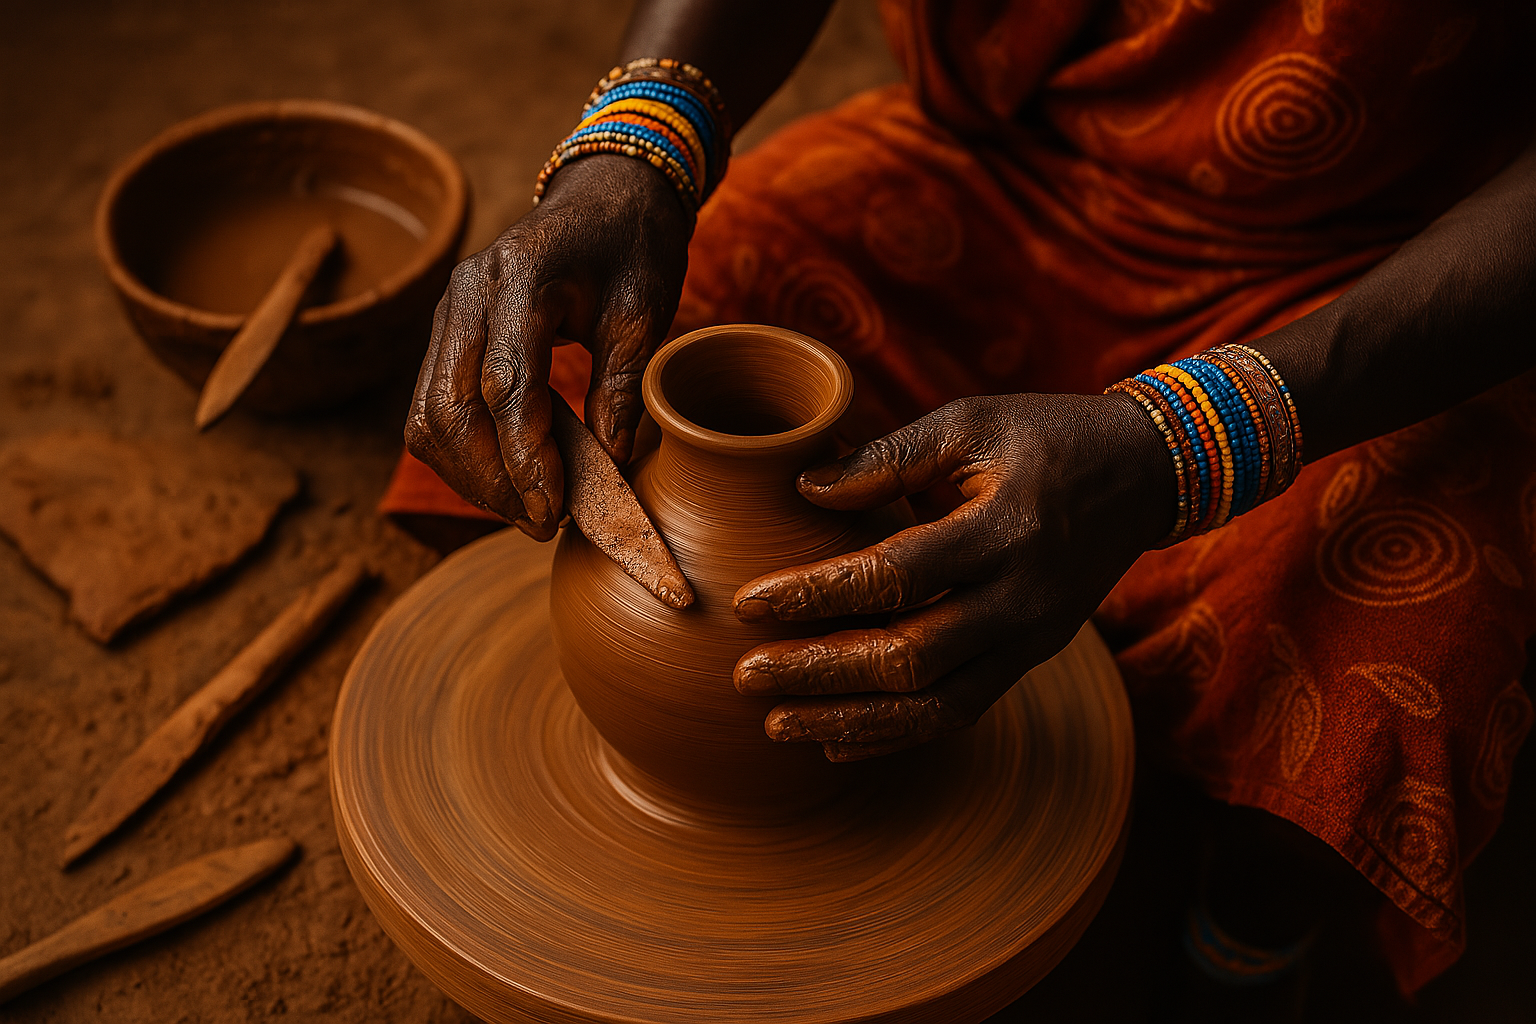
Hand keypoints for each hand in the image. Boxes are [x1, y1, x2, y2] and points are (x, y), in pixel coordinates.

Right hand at [405, 155, 691, 538]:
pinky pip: (432, 405)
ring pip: (429, 416)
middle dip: (493, 480)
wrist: (606, 192)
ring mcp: (447, 312)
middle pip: (451, 410)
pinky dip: (462, 452)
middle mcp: (465, 294)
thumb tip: (607, 464)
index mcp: (518, 278)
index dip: (524, 458)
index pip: (506, 386)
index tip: (553, 511)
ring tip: (528, 509)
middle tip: (544, 524)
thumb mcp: (644, 310)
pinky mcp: (447, 332)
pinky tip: (506, 478)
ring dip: (471, 475)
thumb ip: (621, 386)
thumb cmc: (633, 245)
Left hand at [731, 392, 1175, 760]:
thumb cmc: (1044, 437)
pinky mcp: (1031, 658)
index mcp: (1005, 530)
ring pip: (935, 705)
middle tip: (746, 676)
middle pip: (910, 658)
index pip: (897, 574)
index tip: (749, 602)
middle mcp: (1022, 599)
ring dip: (851, 720)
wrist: (1143, 474)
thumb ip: (887, 458)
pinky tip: (835, 740)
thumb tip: (803, 489)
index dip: (818, 594)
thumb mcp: (970, 423)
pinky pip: (960, 711)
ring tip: (777, 724)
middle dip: (820, 674)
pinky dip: (895, 733)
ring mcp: (1032, 639)